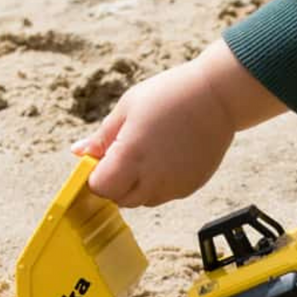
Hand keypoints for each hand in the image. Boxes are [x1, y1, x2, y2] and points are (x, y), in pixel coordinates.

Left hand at [71, 40, 285, 206]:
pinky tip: (167, 159)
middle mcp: (151, 178)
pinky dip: (158, 185)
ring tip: (147, 156)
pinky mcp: (189, 187)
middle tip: (122, 157)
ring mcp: (172, 186)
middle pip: (119, 199)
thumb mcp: (127, 108)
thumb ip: (102, 137)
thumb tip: (79, 153)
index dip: (96, 177)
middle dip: (114, 184)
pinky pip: (164, 196)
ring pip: (142, 201)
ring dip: (136, 187)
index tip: (100, 162)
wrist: (217, 98)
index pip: (100, 188)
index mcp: (130, 156)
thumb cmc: (170, 95)